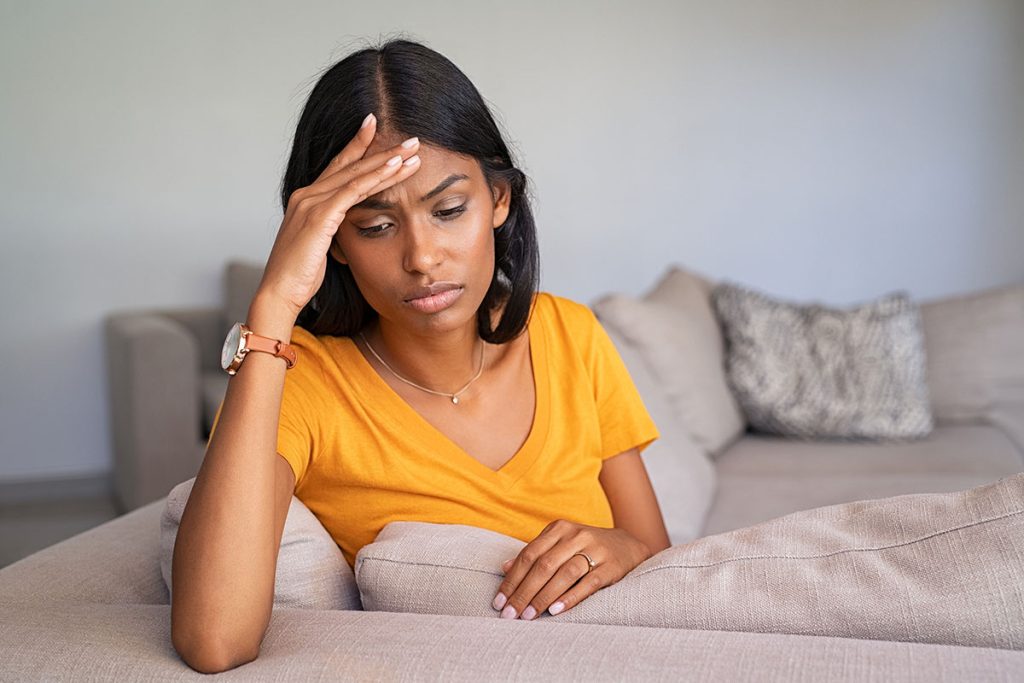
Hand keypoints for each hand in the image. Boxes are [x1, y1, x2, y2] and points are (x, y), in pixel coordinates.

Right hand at [255, 112, 422, 319]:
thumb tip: (347, 228)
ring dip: (387, 161)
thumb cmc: (299, 276)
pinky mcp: (319, 216)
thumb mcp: (320, 246)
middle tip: (411, 139)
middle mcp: (307, 195)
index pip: (338, 167)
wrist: (279, 292)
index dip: (358, 147)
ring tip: (411, 149)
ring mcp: (311, 203)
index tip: (378, 131)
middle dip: (382, 149)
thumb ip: (331, 230)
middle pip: (350, 165)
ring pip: (356, 174)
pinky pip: (353, 191)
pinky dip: (376, 177)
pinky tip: (396, 167)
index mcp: (306, 200)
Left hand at [491, 519, 650, 619]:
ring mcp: (595, 550)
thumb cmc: (585, 548)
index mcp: (559, 528)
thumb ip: (535, 554)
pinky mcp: (611, 567)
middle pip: (543, 565)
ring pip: (564, 574)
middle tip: (510, 614)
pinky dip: (570, 597)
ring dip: (543, 597)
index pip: (529, 555)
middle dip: (523, 592)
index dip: (512, 579)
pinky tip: (555, 611)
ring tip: (528, 616)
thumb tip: (504, 567)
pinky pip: (588, 584)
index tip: (498, 602)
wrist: (627, 546)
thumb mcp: (560, 544)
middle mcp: (575, 535)